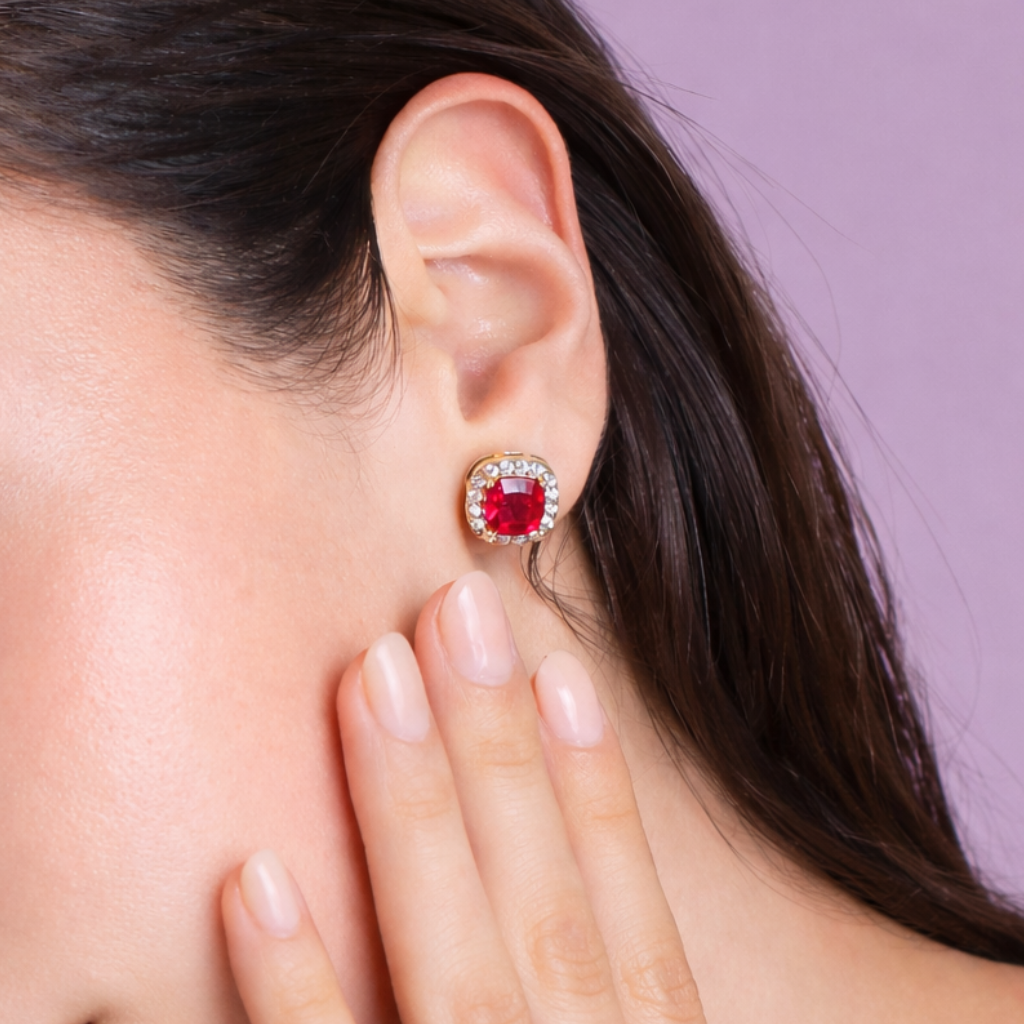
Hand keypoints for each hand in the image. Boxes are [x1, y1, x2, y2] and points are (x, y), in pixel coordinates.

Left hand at [221, 570, 704, 1023]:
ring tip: (377, 672)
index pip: (637, 926)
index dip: (602, 793)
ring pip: (462, 971)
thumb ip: (593, 999)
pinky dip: (295, 986)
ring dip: (415, 813)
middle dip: (500, 752)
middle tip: (458, 607)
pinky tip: (254, 878)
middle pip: (547, 914)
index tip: (565, 671)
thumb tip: (561, 853)